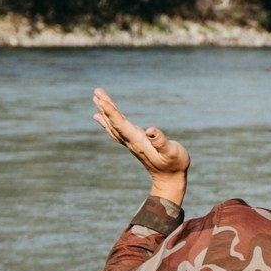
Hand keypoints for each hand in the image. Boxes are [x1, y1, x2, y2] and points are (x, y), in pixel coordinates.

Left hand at [94, 89, 188, 203]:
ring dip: (105, 111)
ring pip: (113, 125)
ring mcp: (131, 142)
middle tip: (96, 91)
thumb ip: (162, 142)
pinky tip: (101, 116)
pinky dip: (108, 120)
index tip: (102, 100)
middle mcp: (131, 142)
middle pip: (114, 122)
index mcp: (138, 142)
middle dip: (105, 107)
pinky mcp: (134, 142)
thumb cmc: (174, 165)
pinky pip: (117, 129)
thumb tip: (151, 130)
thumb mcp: (172, 153)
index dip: (111, 112)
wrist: (170, 179)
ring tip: (96, 98)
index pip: (121, 125)